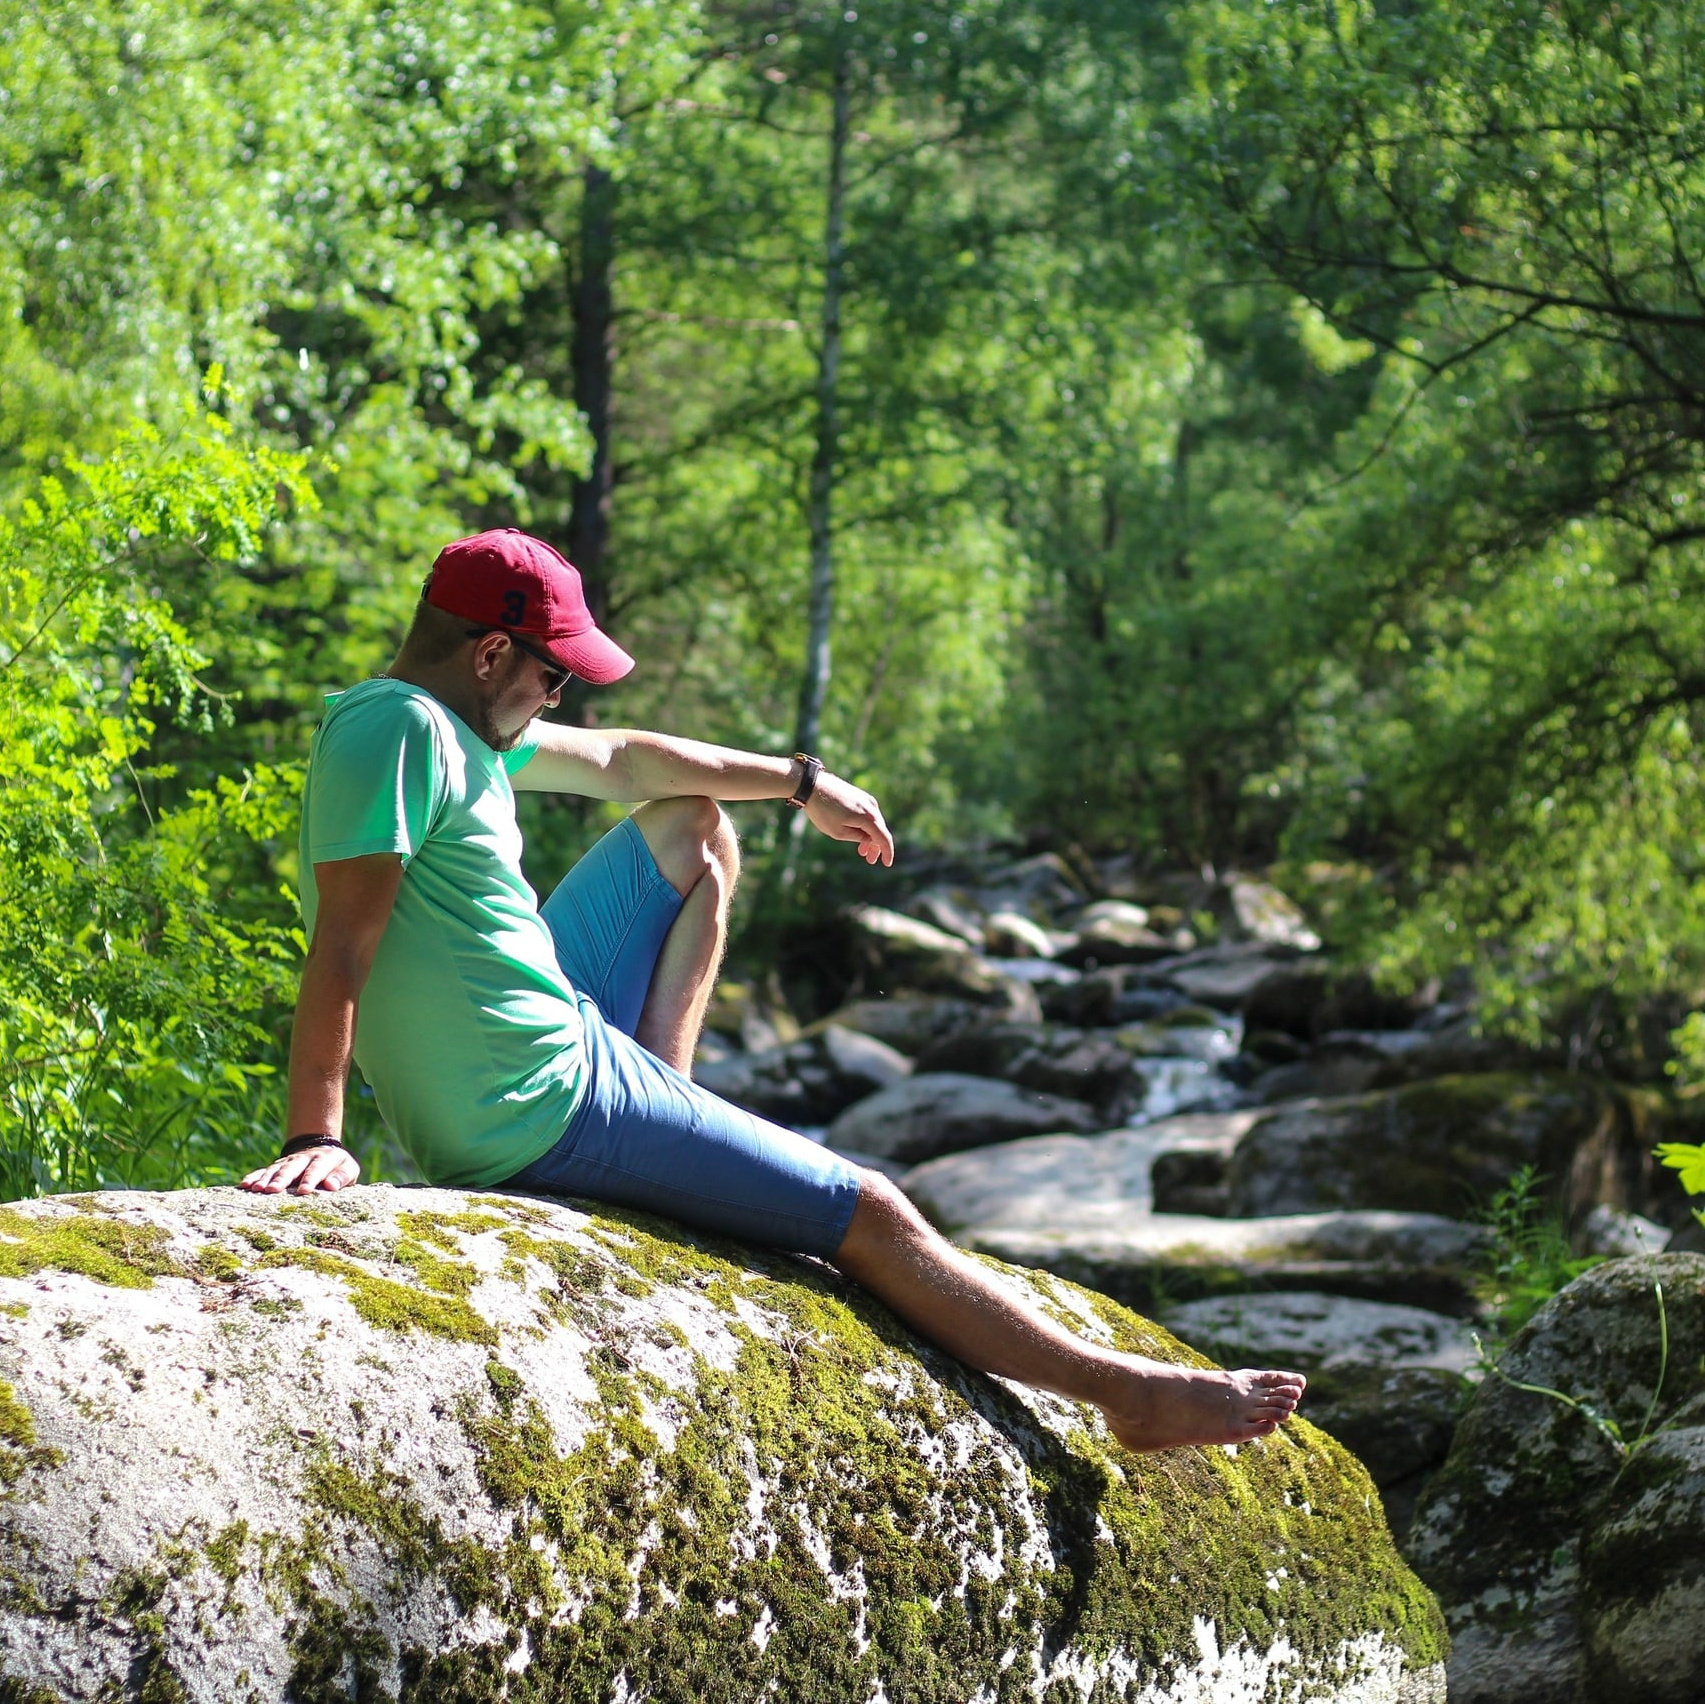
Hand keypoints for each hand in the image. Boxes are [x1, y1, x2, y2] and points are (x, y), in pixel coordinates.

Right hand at [240, 1145, 361, 1194]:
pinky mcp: (277, 1166)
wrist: (323, 1151)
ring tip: (256, 1189)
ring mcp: (288, 1162)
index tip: (304, 1191)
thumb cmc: (337, 1167)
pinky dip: (254, 1177)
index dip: (310, 1179)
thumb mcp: (348, 1169)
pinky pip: (263, 1170)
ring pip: (275, 1169)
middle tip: (272, 1190)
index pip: (316, 1169)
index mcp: (323, 1159)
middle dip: (282, 1179)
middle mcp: (303, 1159)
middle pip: (292, 1168)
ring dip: (265, 1179)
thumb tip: (331, 1186)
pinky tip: (244, 1185)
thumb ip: (342, 1176)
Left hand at [804, 772, 894, 866]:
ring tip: (861, 850)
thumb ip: (857, 837)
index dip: (887, 852)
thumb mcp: (838, 832)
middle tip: (869, 860)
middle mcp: (871, 807)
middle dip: (875, 847)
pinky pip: (867, 815)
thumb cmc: (823, 811)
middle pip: (880, 831)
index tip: (886, 864)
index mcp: (868, 818)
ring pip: (873, 822)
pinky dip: (865, 827)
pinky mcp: (859, 796)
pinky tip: (857, 834)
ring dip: (869, 837)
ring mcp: (866, 799)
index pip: (884, 838)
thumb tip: (868, 838)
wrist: (812, 786)